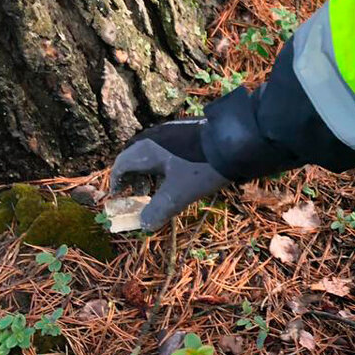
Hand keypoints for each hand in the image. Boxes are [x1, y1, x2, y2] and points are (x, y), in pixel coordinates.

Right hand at [109, 119, 229, 230]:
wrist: (237, 139)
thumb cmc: (203, 167)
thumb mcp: (179, 193)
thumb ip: (159, 209)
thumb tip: (144, 225)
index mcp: (147, 148)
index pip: (121, 163)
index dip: (117, 181)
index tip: (118, 195)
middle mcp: (156, 135)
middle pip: (135, 156)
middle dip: (133, 175)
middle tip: (138, 192)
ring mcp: (173, 130)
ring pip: (152, 151)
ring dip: (150, 169)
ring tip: (158, 186)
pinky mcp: (189, 130)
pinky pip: (167, 148)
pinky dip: (164, 162)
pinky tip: (179, 172)